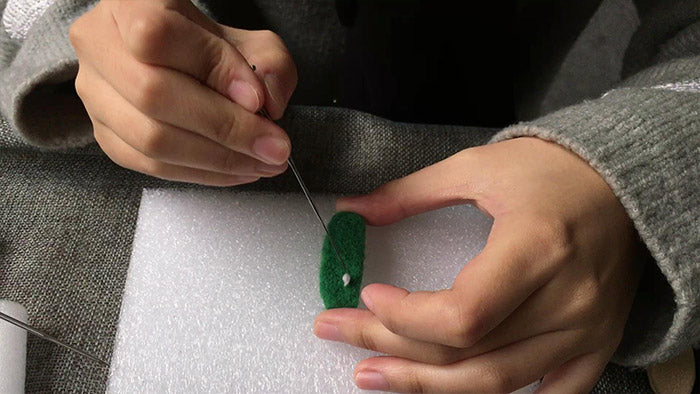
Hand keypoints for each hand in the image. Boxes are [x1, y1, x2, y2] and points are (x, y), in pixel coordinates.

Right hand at [69, 0, 296, 184]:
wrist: (174, 60)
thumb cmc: (208, 47)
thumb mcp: (246, 40)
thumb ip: (268, 64)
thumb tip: (267, 104)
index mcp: (128, 5)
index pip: (158, 36)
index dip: (212, 70)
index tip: (257, 99)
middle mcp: (99, 46)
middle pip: (152, 95)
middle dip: (225, 128)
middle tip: (273, 146)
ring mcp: (95, 95)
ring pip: (150, 139)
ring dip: (218, 159)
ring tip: (262, 162)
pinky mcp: (105, 135)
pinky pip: (151, 166)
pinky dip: (201, 173)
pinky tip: (237, 170)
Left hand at [314, 137, 641, 392]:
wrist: (625, 178)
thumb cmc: (554, 168)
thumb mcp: (475, 167)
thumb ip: (409, 193)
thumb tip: (351, 209)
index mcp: (536, 248)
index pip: (462, 315)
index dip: (404, 317)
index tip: (367, 295)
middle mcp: (566, 299)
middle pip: (467, 353)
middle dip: (393, 349)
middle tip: (341, 334)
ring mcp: (584, 329)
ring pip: (496, 383)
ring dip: (428, 386)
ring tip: (374, 376)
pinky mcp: (595, 342)